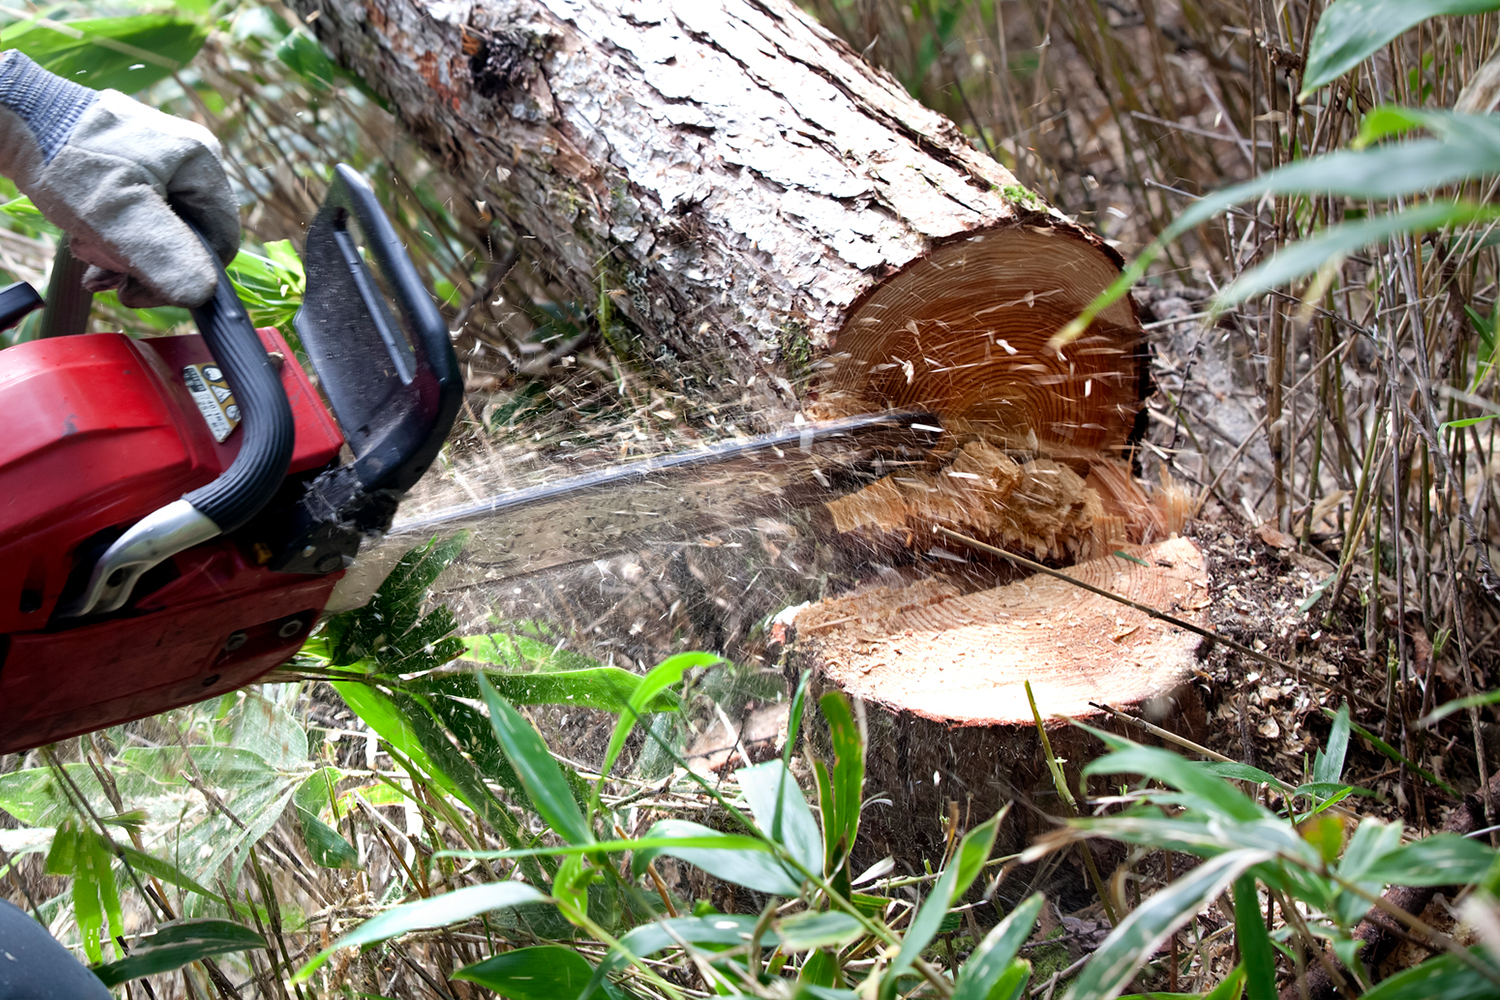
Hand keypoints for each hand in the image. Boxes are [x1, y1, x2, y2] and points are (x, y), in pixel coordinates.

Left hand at [0, 50, 239, 307]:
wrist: (11, 112)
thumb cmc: (66, 159)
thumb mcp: (117, 215)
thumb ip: (163, 256)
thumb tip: (203, 294)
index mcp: (203, 163)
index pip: (221, 241)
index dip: (187, 276)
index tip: (139, 290)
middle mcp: (190, 157)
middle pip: (187, 237)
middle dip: (144, 263)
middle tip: (102, 272)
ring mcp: (160, 156)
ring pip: (159, 227)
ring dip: (122, 251)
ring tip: (84, 246)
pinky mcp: (130, 159)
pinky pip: (135, 210)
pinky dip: (112, 231)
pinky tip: (83, 233)